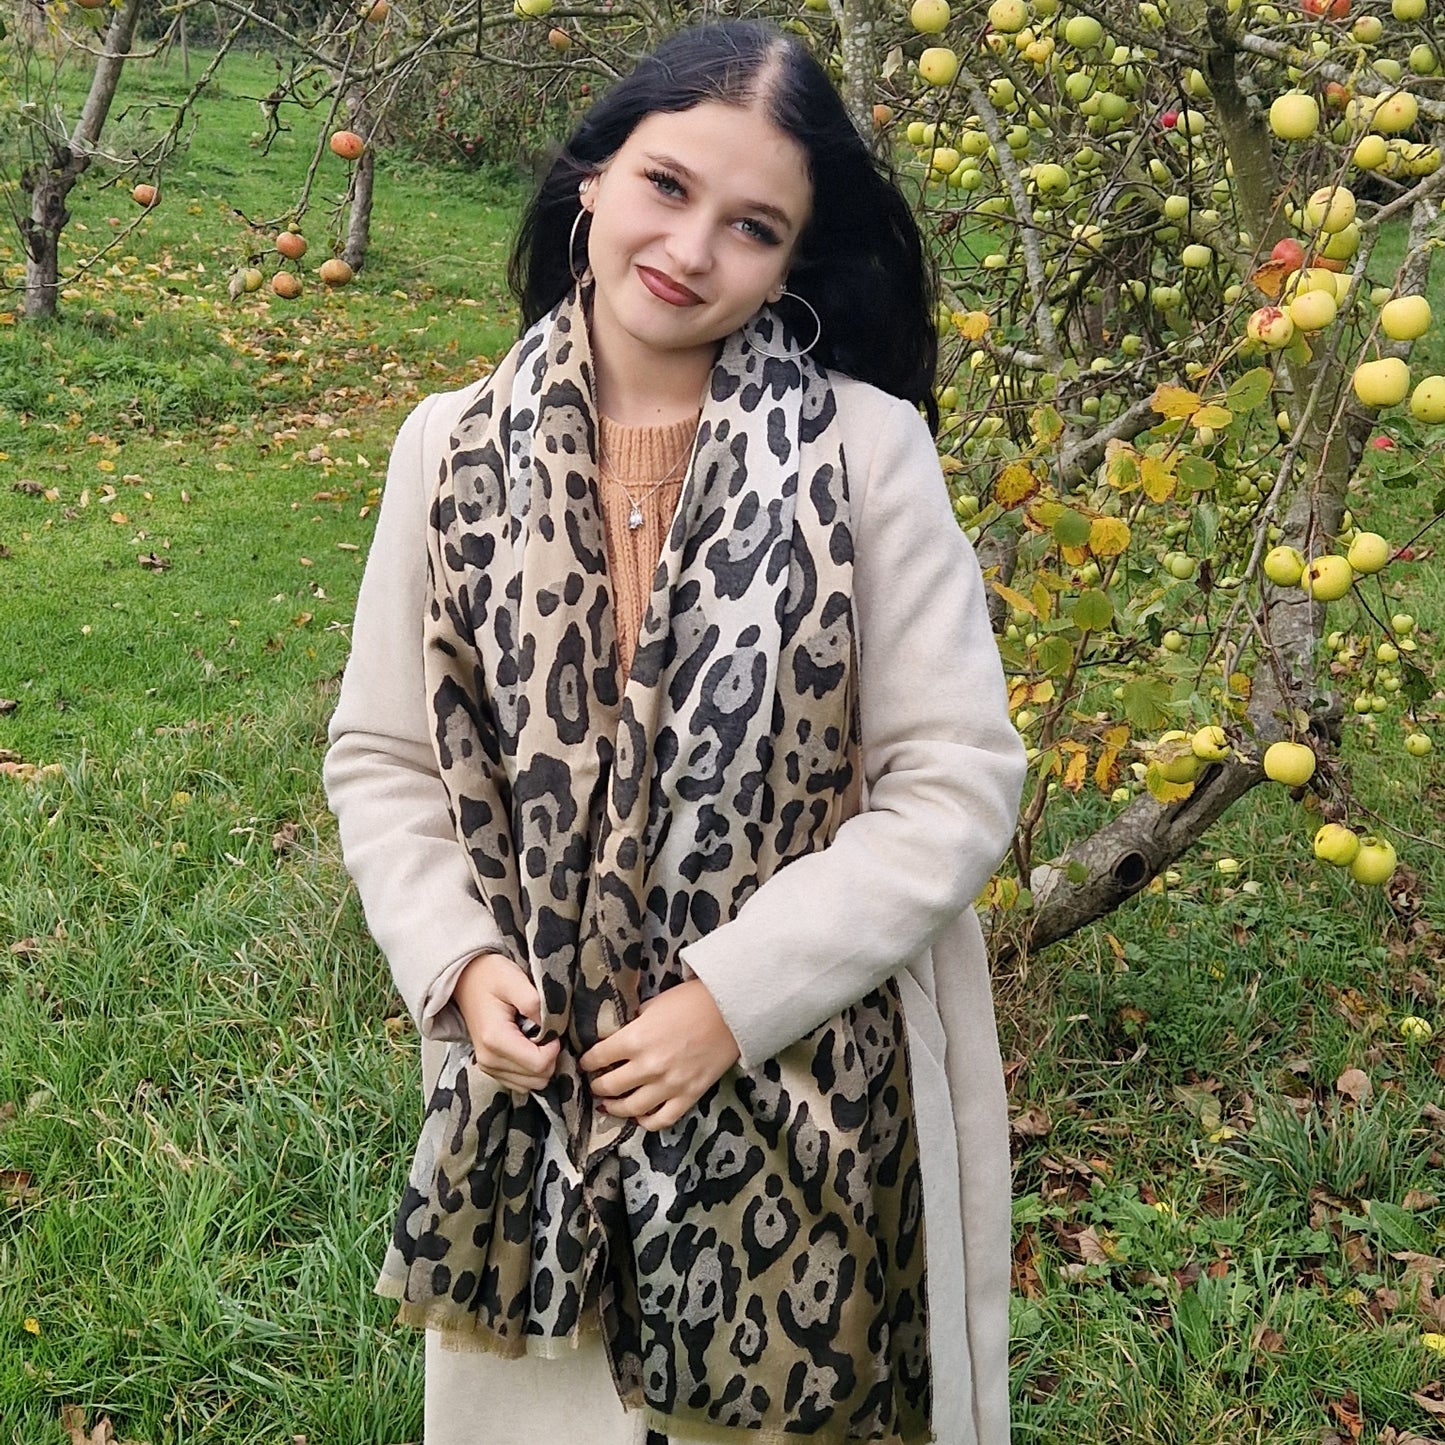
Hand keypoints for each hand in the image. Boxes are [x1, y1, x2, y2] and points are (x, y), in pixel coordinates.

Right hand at [453, 951, 559, 1092]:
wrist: (466, 980)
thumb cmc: (490, 976)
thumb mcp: (513, 979)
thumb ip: (533, 1002)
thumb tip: (553, 1026)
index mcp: (496, 1040)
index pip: (540, 1065)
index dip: (555, 1048)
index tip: (552, 1027)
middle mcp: (489, 1060)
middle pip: (538, 1078)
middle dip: (550, 1056)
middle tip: (545, 1030)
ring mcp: (488, 1067)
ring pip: (532, 1084)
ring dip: (541, 1063)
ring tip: (535, 1036)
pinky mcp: (491, 1069)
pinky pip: (522, 1083)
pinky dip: (531, 1068)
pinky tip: (528, 1045)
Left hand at [579, 980, 739, 1131]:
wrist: (731, 1010)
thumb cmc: (692, 1000)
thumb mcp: (653, 1005)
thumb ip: (634, 1023)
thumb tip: (620, 1035)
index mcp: (635, 1039)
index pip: (598, 1057)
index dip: (588, 1061)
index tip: (586, 1063)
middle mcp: (648, 1066)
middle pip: (609, 1086)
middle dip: (597, 1086)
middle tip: (595, 1084)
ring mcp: (669, 1084)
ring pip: (631, 1108)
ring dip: (615, 1107)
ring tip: (609, 1104)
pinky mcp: (688, 1095)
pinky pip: (661, 1120)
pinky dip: (646, 1122)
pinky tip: (640, 1117)